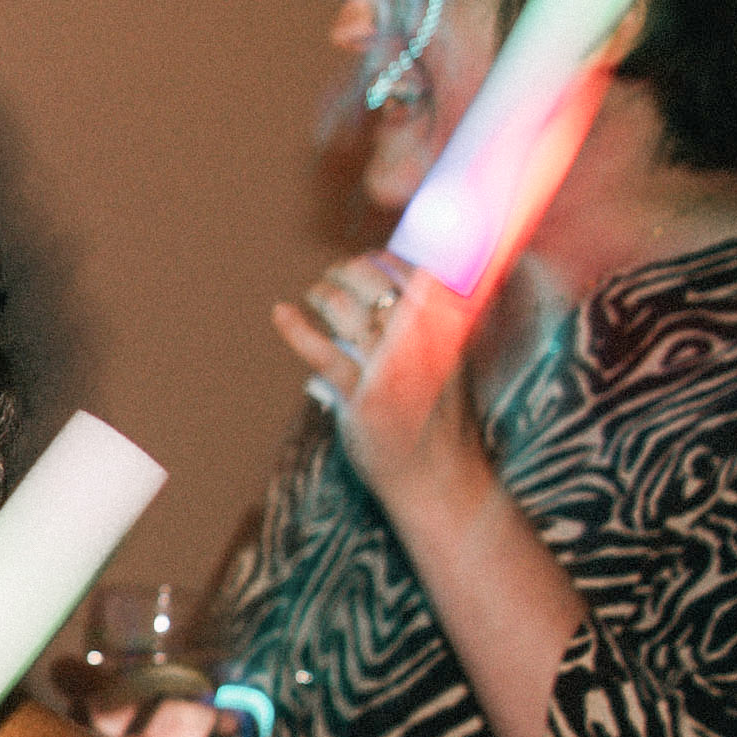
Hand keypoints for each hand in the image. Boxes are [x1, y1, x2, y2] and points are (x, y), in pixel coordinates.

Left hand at [273, 249, 488, 518]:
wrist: (441, 477)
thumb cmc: (443, 415)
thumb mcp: (454, 360)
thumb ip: (434, 321)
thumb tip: (398, 280)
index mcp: (450, 324)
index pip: (407, 268)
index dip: (380, 259)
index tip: (365, 263)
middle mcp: (422, 339)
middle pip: (370, 278)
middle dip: (345, 271)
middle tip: (334, 278)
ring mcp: (390, 367)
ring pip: (342, 307)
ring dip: (321, 292)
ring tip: (315, 295)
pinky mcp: (361, 397)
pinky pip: (321, 351)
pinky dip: (295, 327)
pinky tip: (281, 313)